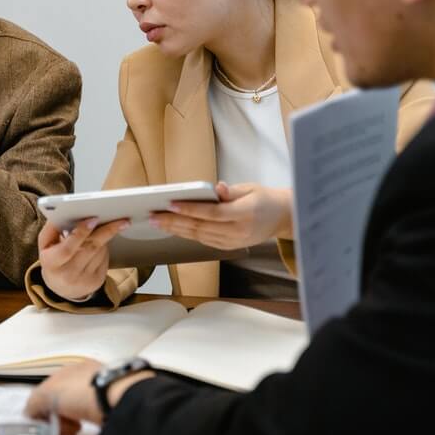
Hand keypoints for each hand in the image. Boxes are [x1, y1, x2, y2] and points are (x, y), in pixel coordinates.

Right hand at [25, 360, 154, 425]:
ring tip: (74, 432)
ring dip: (71, 424)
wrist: (121, 400)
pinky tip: (88, 433)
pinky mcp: (118, 407)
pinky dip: (88, 428)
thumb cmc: (83, 391)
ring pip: (80, 412)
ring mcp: (106, 391)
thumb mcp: (48, 394)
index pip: (52, 388)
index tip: (43, 421)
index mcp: (73, 368)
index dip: (44, 407)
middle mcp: (90, 377)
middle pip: (66, 401)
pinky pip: (96, 420)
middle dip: (58, 418)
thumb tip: (31, 413)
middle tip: (59, 429)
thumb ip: (34, 402)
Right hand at [37, 217, 129, 301]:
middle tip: (121, 220)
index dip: (81, 232)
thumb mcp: (45, 244)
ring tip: (104, 229)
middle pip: (90, 248)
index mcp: (52, 263)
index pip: (67, 248)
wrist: (61, 288)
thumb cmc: (53, 261)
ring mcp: (84, 280)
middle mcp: (68, 274)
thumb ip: (52, 227)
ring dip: (104, 237)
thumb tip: (64, 212)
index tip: (93, 219)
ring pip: (100, 252)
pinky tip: (100, 244)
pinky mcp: (97, 282)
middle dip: (106, 231)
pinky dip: (105, 248)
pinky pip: (105, 259)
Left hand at [150, 182, 292, 250]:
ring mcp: (233, 242)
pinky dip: (187, 234)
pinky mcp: (228, 246)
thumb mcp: (250, 188)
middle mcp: (238, 232)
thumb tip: (215, 188)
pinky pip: (204, 240)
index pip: (212, 213)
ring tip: (157, 222)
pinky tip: (174, 228)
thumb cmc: (265, 199)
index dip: (190, 210)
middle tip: (153, 215)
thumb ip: (230, 191)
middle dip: (174, 222)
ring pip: (199, 236)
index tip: (171, 204)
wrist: (281, 218)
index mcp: (245, 214)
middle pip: (200, 227)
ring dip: (176, 229)